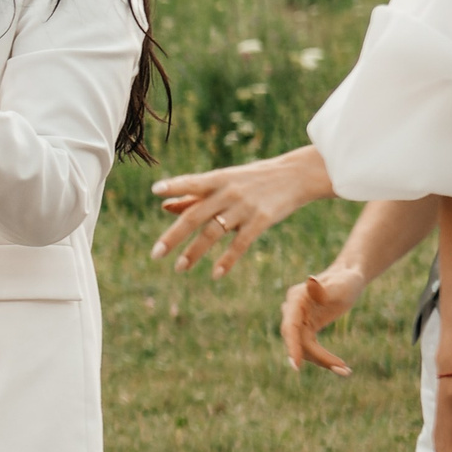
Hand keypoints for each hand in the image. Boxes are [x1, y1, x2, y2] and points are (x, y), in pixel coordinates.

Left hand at [150, 145, 332, 274]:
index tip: (155, 190)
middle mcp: (228, 192)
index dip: (175, 185)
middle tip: (155, 254)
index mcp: (217, 179)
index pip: (192, 182)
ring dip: (194, 252)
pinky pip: (240, 244)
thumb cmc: (252, 180)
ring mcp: (244, 207)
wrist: (296, 176)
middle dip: (174, 236)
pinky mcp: (261, 221)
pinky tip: (215, 275)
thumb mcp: (224, 182)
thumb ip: (194, 195)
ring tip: (179, 268)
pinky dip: (227, 260)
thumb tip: (164, 206)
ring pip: (213, 233)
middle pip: (195, 215)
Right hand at [280, 267, 364, 373]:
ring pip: (304, 348)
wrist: (348, 279)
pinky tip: (342, 368)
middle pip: (297, 341)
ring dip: (323, 361)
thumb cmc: (345, 280)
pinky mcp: (306, 329)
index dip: (292, 347)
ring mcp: (298, 321)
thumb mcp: (340, 285)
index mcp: (296, 299)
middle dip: (316, 357)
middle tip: (341, 369)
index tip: (296, 366)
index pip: (290, 327)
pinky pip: (311, 348)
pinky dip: (324, 359)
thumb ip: (324, 287)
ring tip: (346, 370)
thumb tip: (310, 281)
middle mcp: (292, 311)